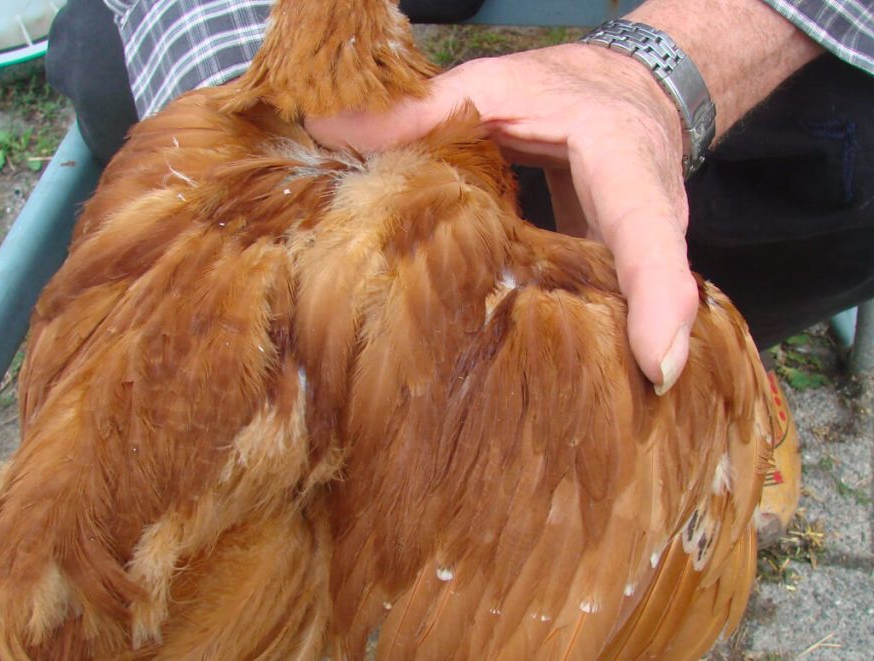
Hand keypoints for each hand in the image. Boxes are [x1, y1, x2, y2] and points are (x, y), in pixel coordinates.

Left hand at [307, 43, 697, 392]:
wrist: (635, 93)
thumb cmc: (568, 89)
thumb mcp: (497, 85)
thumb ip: (421, 109)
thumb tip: (326, 125)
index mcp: (625, 164)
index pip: (648, 232)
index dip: (659, 298)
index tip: (657, 367)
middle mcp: (650, 223)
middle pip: (647, 296)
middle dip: (630, 359)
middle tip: (595, 423)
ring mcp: (641, 259)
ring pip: (633, 315)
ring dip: (609, 369)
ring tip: (569, 429)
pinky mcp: (621, 277)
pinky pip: (609, 316)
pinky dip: (585, 355)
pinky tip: (540, 398)